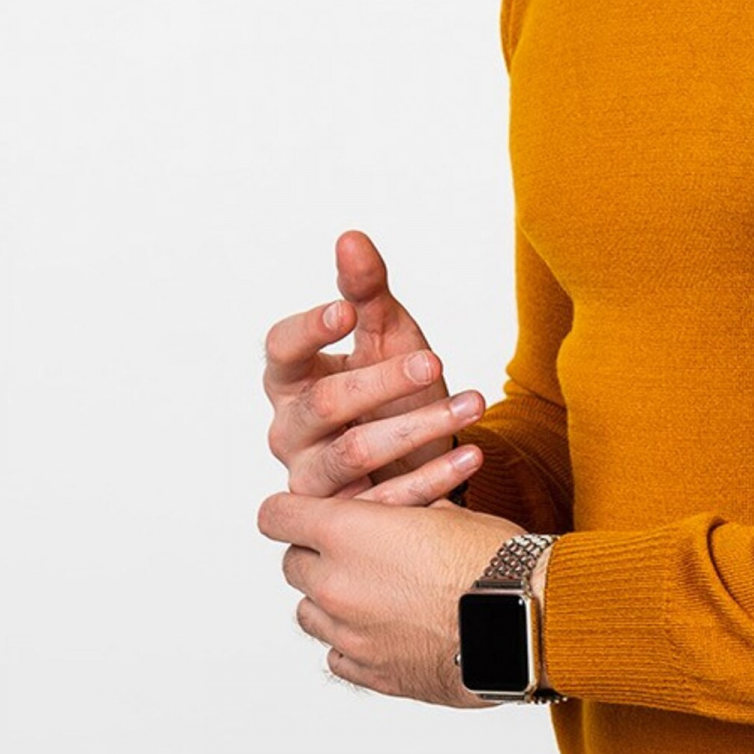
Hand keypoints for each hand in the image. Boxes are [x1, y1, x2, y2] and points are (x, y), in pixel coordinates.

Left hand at [260, 486, 527, 702]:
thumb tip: (400, 506)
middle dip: (316, 557)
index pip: (276, 516)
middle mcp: (335, 584)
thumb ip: (405, 508)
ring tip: (374, 595)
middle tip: (356, 554)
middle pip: (291, 565)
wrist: (524, 623)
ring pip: (308, 613)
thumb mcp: (448, 512)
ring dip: (329, 601)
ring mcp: (349, 634)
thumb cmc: (493, 563)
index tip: (301, 515)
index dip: (288, 513)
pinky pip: (337, 655)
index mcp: (348, 533)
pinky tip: (385, 630)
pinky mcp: (371, 672)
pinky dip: (351, 642)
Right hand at [262, 229, 485, 505]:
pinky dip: (433, 478)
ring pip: (353, 454)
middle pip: (323, 404)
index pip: (281, 350)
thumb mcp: (385, 335)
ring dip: (417, 427)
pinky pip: (385, 500)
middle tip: (434, 360)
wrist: (417, 456)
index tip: (346, 310)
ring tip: (473, 404)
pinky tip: (471, 455)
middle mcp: (291, 430)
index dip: (308, 330)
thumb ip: (366, 291)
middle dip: (380, 380)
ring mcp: (314, 477)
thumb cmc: (389, 389)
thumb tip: (351, 238)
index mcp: (291, 380)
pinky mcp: (347, 514)